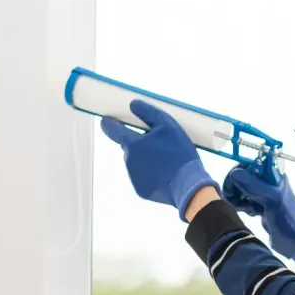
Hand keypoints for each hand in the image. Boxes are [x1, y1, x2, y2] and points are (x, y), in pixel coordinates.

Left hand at [100, 99, 219, 220]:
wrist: (188, 185)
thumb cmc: (179, 154)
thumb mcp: (168, 126)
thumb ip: (148, 113)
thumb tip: (133, 104)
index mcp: (133, 143)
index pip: (114, 130)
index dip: (109, 124)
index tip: (106, 121)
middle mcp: (129, 160)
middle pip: (130, 147)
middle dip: (140, 145)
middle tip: (160, 146)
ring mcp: (134, 177)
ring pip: (137, 163)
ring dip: (147, 160)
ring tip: (168, 162)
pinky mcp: (142, 190)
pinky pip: (144, 178)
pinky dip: (152, 175)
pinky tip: (167, 174)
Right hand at [222, 166, 294, 279]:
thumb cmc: (289, 219)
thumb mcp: (273, 199)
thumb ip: (256, 186)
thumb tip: (235, 174)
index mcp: (274, 176)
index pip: (249, 165)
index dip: (238, 173)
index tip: (231, 187)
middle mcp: (268, 183)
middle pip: (243, 177)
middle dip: (235, 187)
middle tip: (233, 200)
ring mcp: (265, 196)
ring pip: (243, 190)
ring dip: (238, 197)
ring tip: (244, 209)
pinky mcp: (262, 208)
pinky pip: (246, 202)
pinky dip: (243, 206)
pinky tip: (249, 213)